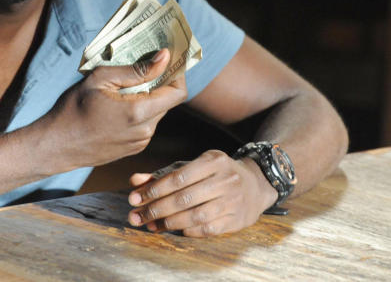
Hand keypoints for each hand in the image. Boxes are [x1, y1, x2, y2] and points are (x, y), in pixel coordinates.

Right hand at [46, 49, 186, 168]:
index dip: (177, 74)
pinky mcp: (133, 149)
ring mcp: (140, 142)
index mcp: (138, 112)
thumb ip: (136, 70)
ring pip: (157, 112)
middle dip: (159, 83)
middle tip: (141, 67)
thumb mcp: (100, 79)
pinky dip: (140, 111)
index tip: (167, 60)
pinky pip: (146, 124)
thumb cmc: (73, 109)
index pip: (178, 92)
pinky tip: (119, 105)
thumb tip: (164, 58)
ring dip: (148, 97)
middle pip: (168, 101)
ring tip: (124, 87)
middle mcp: (145, 130)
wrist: (56, 146)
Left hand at [127, 150, 277, 236]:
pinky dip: (189, 230)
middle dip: (156, 209)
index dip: (154, 190)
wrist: (255, 184)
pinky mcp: (238, 219)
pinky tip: (176, 229)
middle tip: (137, 216)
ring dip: (169, 223)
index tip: (135, 198)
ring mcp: (234, 201)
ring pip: (195, 216)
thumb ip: (164, 174)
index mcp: (214, 161)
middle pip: (184, 198)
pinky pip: (208, 229)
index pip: (178, 177)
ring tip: (152, 224)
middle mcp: (226, 180)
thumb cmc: (215, 174)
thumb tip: (135, 181)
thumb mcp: (194, 166)